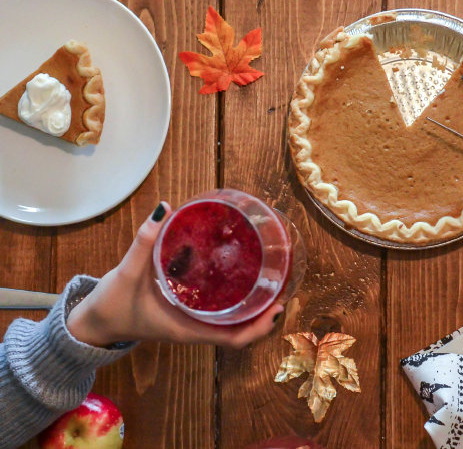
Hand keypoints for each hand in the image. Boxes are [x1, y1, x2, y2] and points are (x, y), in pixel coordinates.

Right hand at [66, 202, 282, 347]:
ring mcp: (192, 323)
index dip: (259, 327)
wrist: (94, 323)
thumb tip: (164, 208)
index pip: (234, 338)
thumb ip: (144, 242)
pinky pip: (218, 311)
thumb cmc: (112, 305)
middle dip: (264, 314)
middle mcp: (195, 329)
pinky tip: (238, 276)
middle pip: (241, 330)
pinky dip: (234, 299)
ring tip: (269, 279)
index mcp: (187, 329)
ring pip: (232, 321)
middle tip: (281, 285)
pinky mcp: (186, 313)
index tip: (277, 307)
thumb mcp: (127, 274)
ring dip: (253, 306)